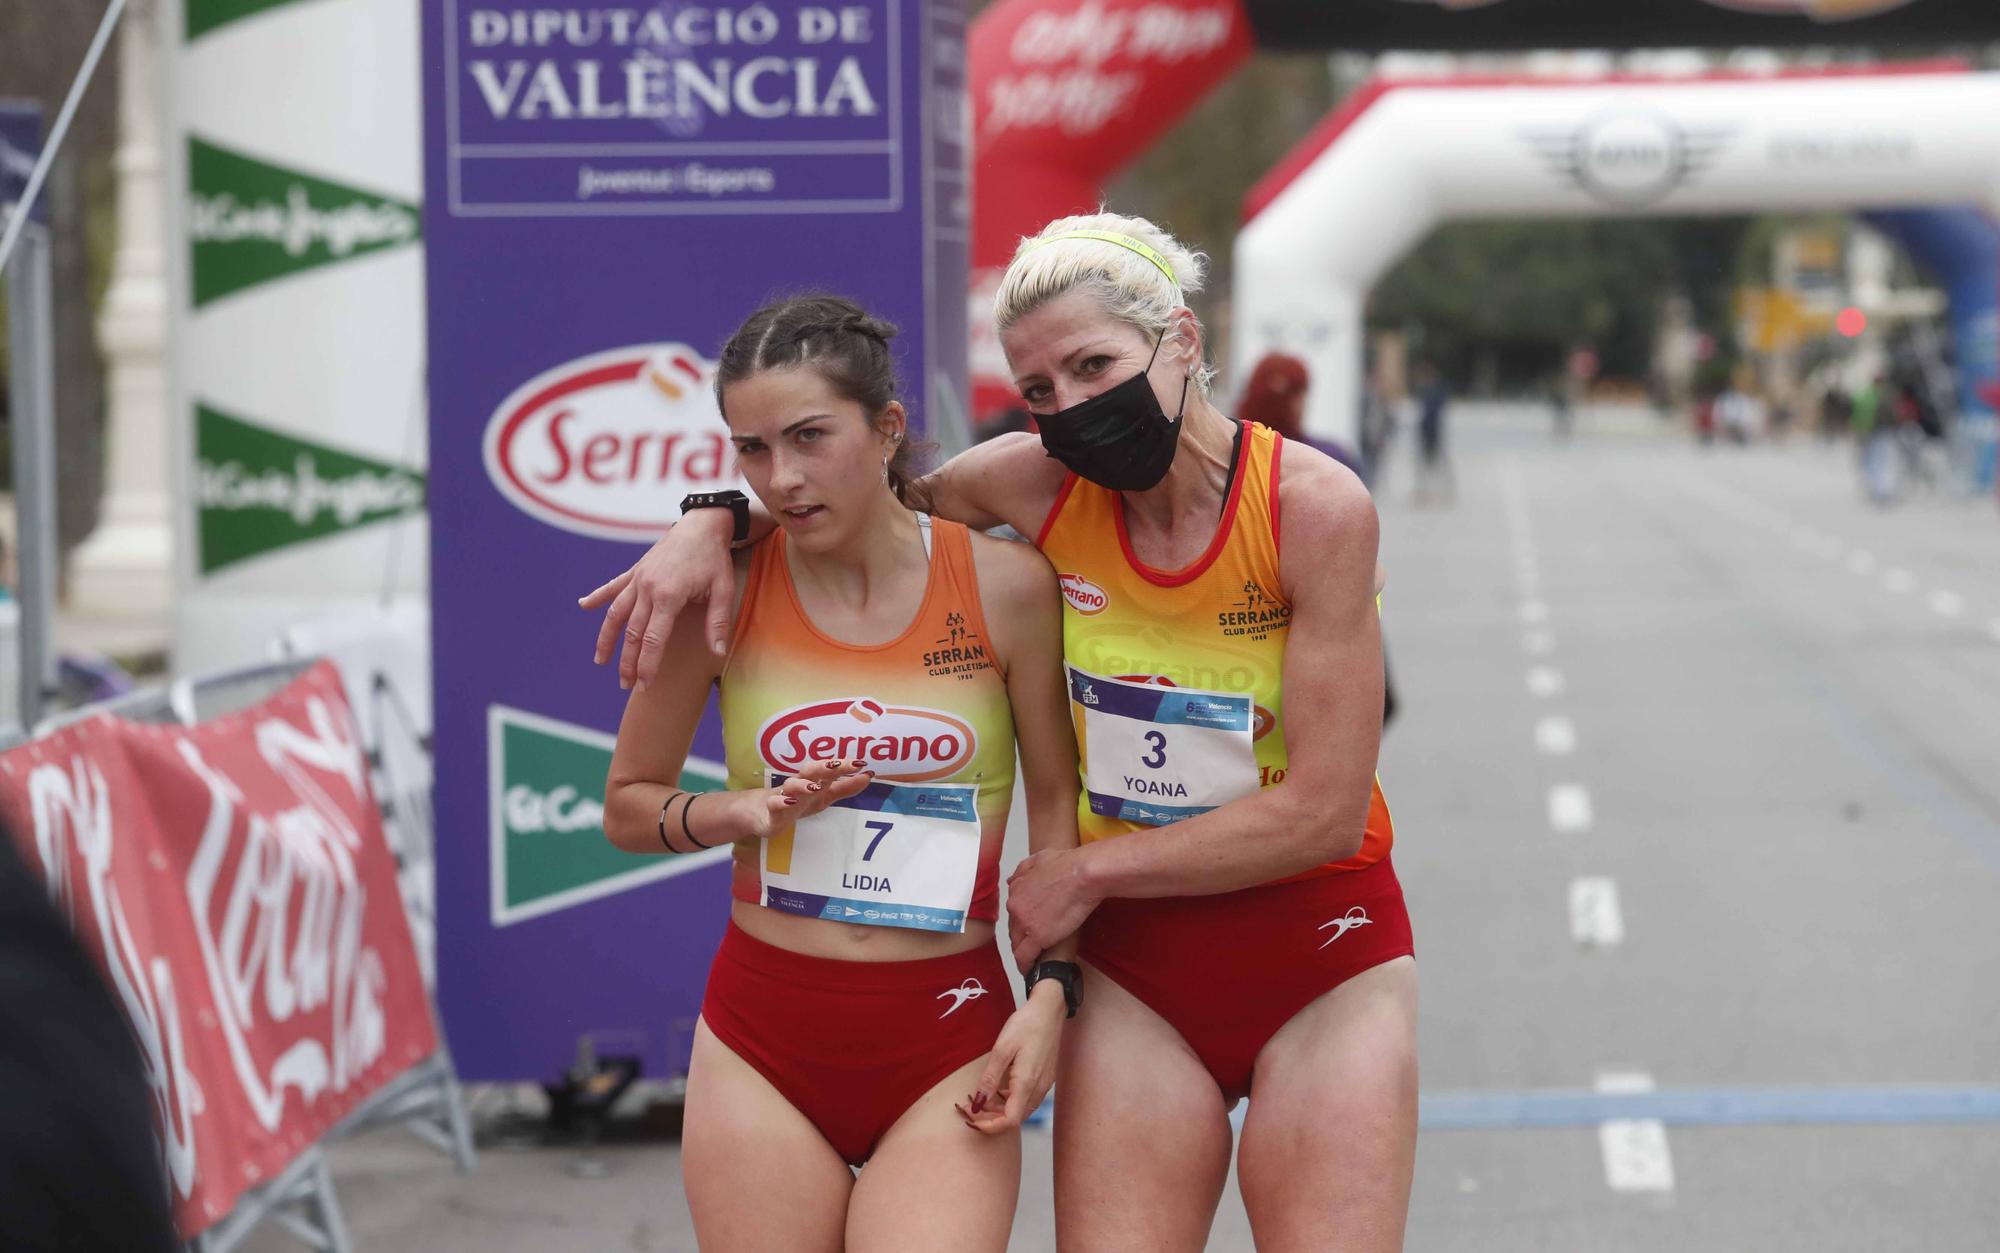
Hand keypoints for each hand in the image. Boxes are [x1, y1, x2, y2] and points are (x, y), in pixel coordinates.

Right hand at [579, 509, 734, 690]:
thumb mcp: (723, 589)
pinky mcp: (636, 570)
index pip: (653, 639)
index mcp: (669, 595)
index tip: (644, 685)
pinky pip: (613, 587)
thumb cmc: (715, 558)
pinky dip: (598, 597)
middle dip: (627, 662)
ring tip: (599, 661)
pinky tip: (583, 605)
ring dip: (607, 639)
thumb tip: (717, 652)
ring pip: (616, 614)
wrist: (702, 524)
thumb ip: (717, 622)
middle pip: (631, 633)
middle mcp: (647, 588)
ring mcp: (638, 578)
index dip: (647, 665)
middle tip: (626, 685)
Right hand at [747, 759, 874, 839]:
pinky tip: (789, 802)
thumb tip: (869, 775)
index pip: (828, 769)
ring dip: (802, 785)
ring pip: (791, 786)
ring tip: (814, 786)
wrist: (762, 813)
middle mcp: (799, 785)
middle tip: (837, 765)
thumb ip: (846, 788)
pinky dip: (781, 802)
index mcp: (812, 780)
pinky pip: (774, 805)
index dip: (843, 765)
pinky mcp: (771, 812)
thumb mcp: (824, 796)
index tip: (861, 763)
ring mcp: (783, 797)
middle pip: (809, 771)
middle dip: (823, 767)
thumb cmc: (798, 800)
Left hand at [959, 985, 1064, 1134]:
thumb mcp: (1002, 1049)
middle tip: (969, 1107)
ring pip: (1020, 1110)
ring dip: (999, 1110)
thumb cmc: (1026, 1025)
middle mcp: (1038, 1089)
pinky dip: (1009, 1100)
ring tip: (979, 1097)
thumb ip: (989, 1079)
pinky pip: (1026, 1099)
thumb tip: (977, 1104)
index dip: (989, 1126)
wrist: (1050, 1009)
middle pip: (1014, 1118)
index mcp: (1027, 1083)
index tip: (971, 1119)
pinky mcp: (1045, 1079)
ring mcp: (1044, 1085)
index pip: (1009, 1121)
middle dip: (990, 1118)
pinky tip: (997, 1088)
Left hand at [1005, 849, 1097, 973]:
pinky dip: (1026, 965)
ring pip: (1017, 944)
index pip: (1014, 911)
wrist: (1083, 875)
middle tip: (1031, 946)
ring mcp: (1025, 923)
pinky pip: (1025, 956)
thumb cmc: (1069, 864)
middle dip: (1021, 938)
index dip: (1021, 921)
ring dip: (1023, 953)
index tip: (1028, 928)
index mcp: (1017, 889)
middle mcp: (1015, 906)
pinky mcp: (1037, 937)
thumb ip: (1024, 870)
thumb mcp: (1041, 858)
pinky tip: (1031, 971)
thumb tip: (1012, 880)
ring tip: (1031, 962)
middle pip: (1014, 928)